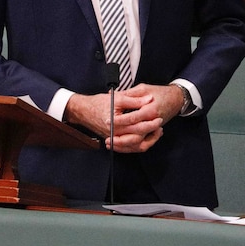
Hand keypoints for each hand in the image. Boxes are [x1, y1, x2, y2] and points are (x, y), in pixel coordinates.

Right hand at [62, 84, 182, 153]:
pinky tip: (146, 137)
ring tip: (156, 132)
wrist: (84, 111)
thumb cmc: (99, 103)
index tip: (158, 115)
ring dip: (148, 140)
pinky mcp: (114, 140)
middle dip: (151, 130)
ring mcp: (114, 138)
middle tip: (160, 123)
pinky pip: (129, 148)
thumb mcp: (117, 97)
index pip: (137, 123)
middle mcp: (115, 132)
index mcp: (116, 121)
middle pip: (138, 136)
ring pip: (134, 146)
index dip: (149, 119)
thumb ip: (134, 99)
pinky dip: (139, 144)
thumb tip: (149, 99)